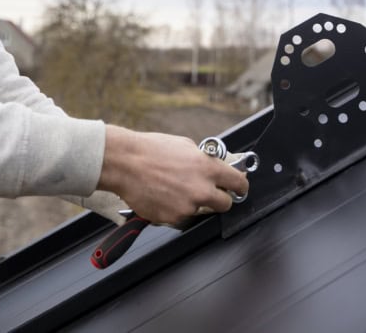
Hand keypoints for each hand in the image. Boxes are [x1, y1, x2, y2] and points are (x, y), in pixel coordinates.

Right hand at [96, 125, 248, 225]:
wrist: (125, 163)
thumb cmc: (151, 150)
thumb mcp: (185, 146)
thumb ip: (204, 160)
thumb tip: (215, 167)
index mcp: (208, 168)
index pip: (239, 183)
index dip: (240, 187)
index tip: (238, 189)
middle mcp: (201, 190)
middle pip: (225, 204)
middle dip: (220, 199)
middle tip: (208, 193)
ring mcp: (187, 207)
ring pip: (200, 211)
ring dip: (192, 203)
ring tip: (173, 188)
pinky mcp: (172, 218)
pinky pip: (180, 216)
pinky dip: (174, 209)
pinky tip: (162, 195)